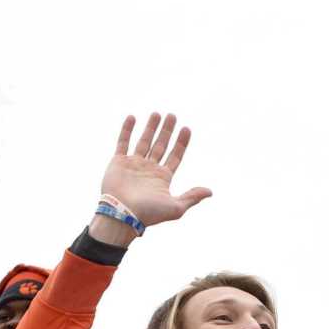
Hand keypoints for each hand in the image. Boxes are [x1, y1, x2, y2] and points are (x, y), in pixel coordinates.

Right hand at [99, 114, 210, 230]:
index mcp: (162, 178)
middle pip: (160, 146)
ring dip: (151, 127)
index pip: (175, 156)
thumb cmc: (148, 214)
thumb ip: (191, 197)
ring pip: (144, 141)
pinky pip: (122, 142)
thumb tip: (210, 192)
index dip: (181, 143)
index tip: (186, 129)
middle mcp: (149, 169)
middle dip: (167, 131)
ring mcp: (133, 165)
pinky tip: (132, 117)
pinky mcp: (118, 162)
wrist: (122, 215)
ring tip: (157, 113)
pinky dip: (126, 130)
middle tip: (172, 115)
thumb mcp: (175, 207)